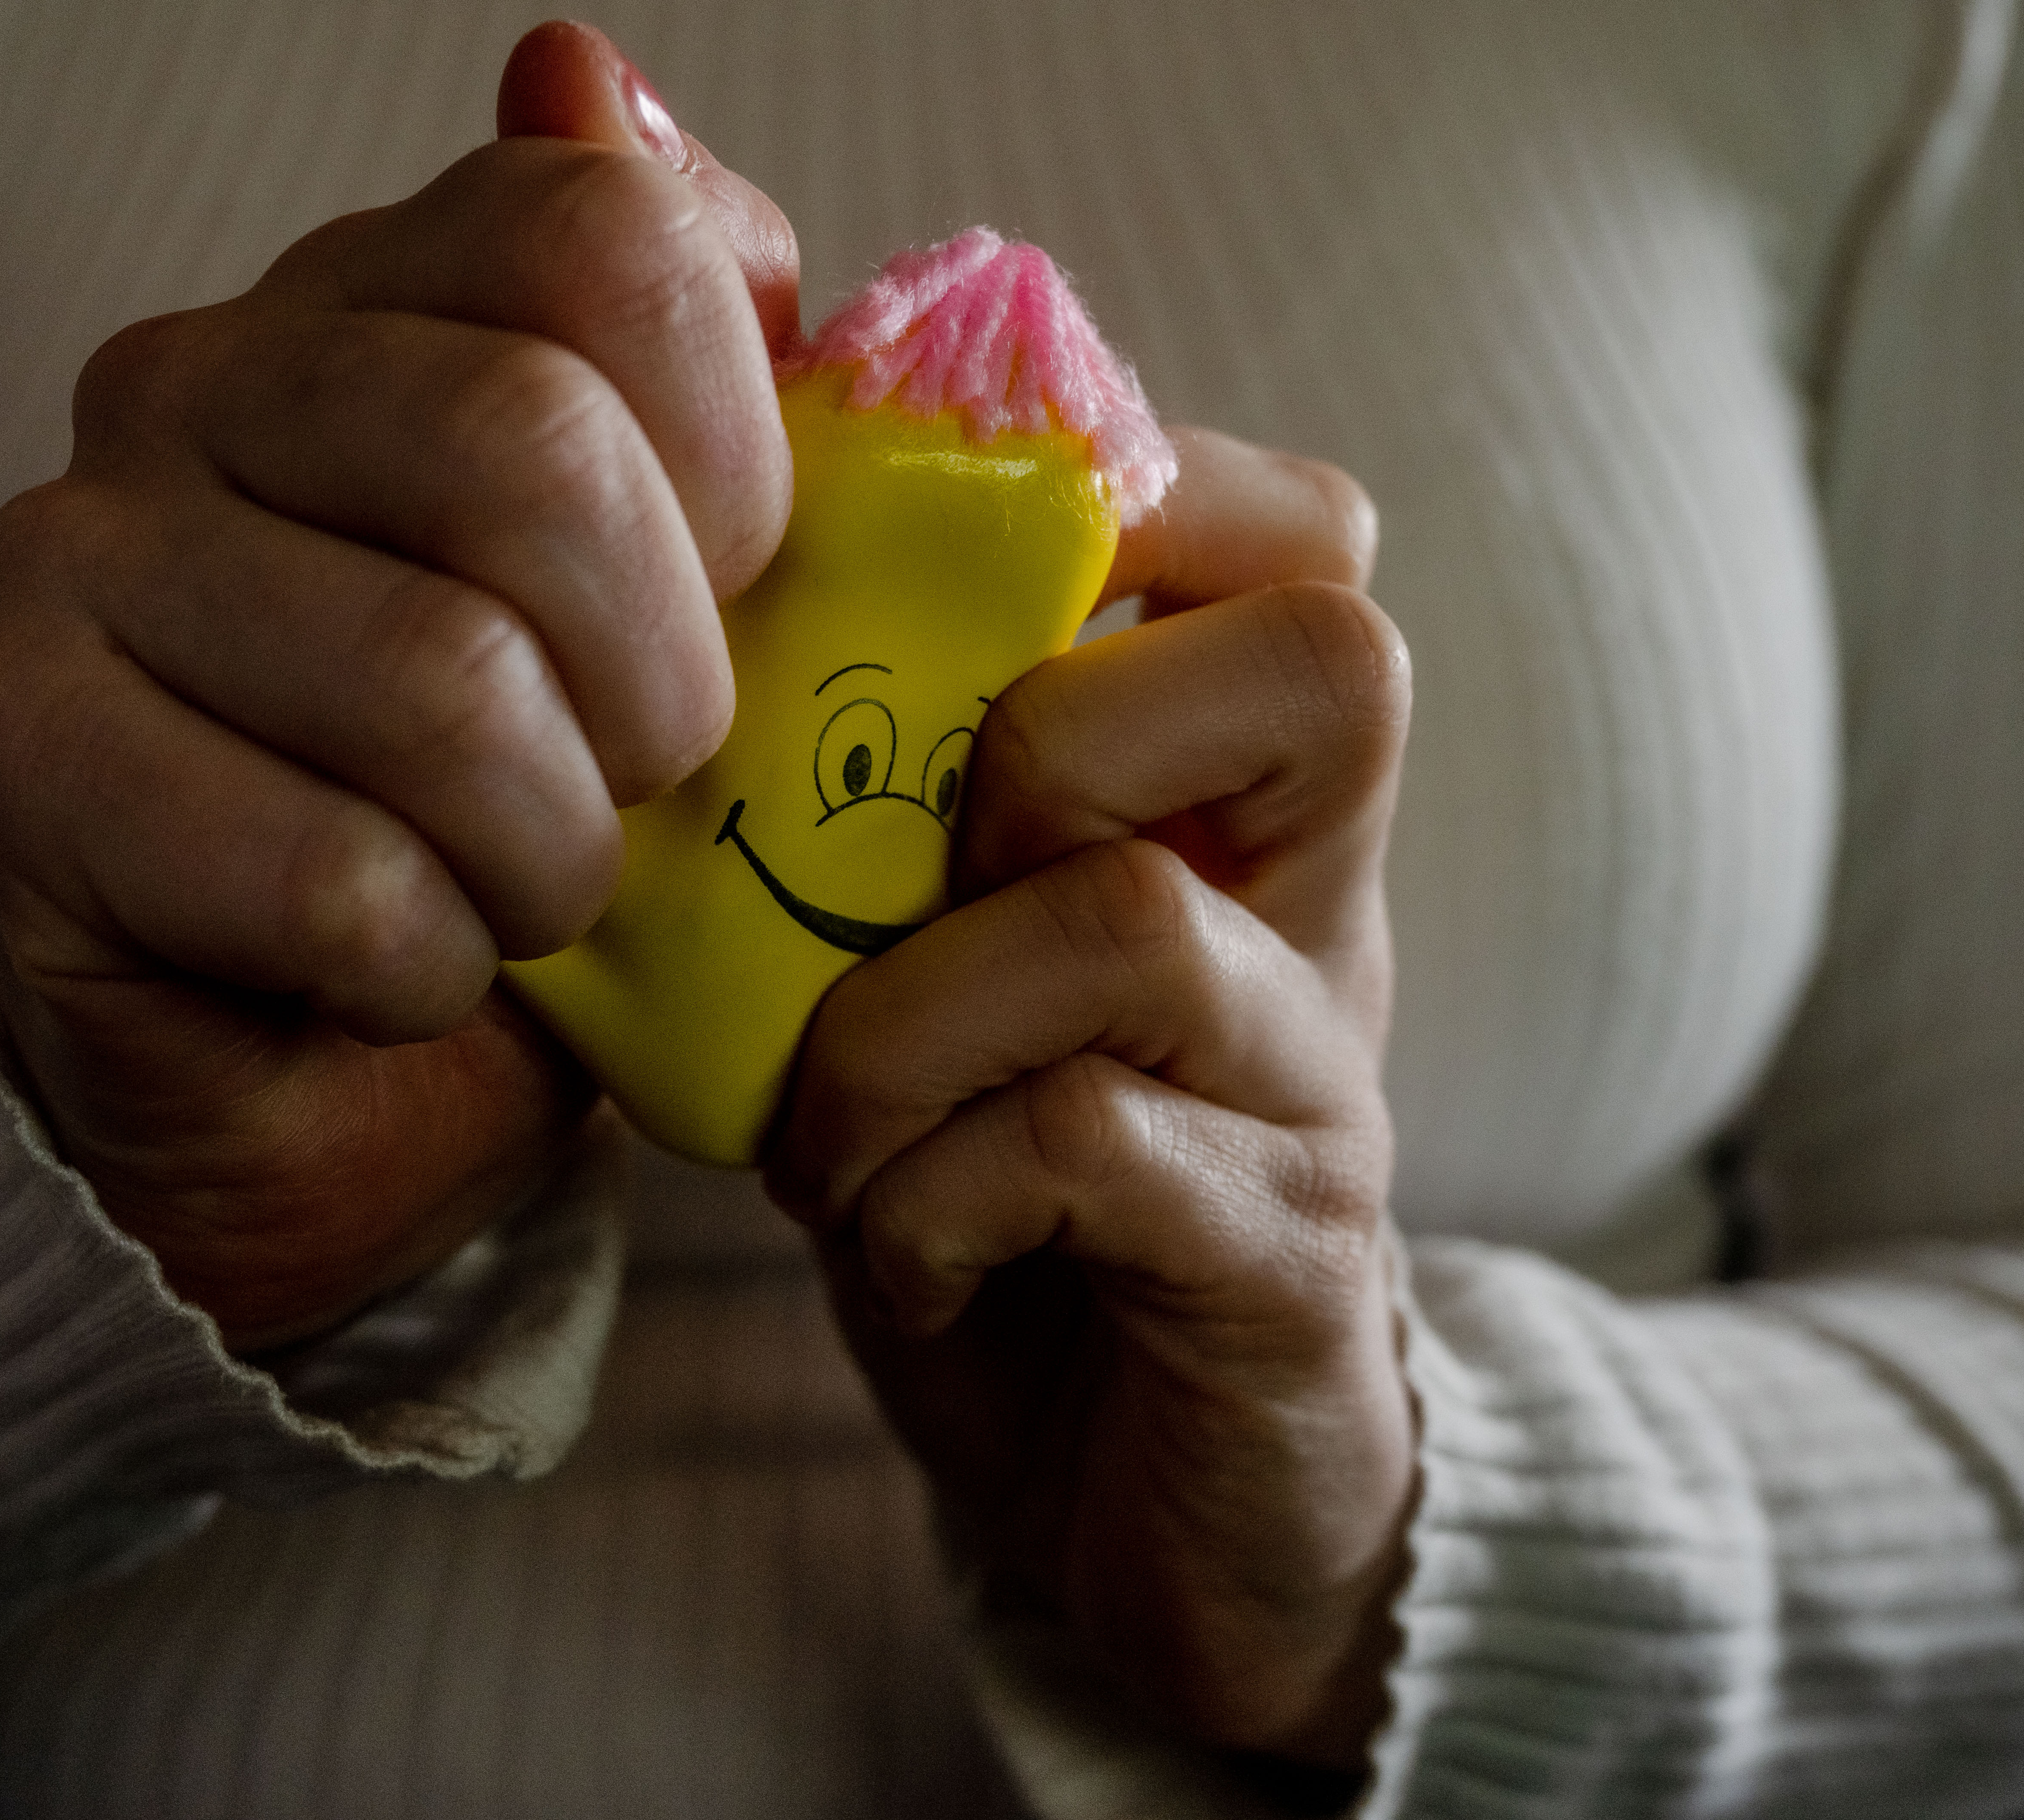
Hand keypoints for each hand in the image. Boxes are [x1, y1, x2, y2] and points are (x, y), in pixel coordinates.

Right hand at [0, 25, 798, 1348]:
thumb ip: (692, 345)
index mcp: (381, 291)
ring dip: (551, 855)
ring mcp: (75, 551)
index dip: (735, 465)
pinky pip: (335, 877)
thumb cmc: (525, 802)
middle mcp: (196, 374)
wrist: (328, 1060)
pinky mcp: (11, 754)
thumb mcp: (678, 581)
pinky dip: (433, 964)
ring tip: (522, 890)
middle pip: (532, 453)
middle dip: (656, 692)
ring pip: (441, 687)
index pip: (611, 237)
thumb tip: (574, 65)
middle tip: (631, 789)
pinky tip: (400, 967)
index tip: (723, 607)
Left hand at [768, 430, 1412, 1769]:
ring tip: (836, 1147)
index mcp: (1240, 819)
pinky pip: (1080, 1141)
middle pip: (1324, 660)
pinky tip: (909, 1261)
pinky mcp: (1286, 1265)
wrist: (1148, 1509)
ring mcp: (1320, 1092)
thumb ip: (888, 818)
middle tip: (921, 892)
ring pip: (1126, 918)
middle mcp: (1317, 922)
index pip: (1306, 545)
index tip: (968, 604)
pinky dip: (927, 1202)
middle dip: (1050, 740)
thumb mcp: (940, 976)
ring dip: (901, 1037)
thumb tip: (699, 623)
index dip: (1154, 499)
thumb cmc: (1006, 1204)